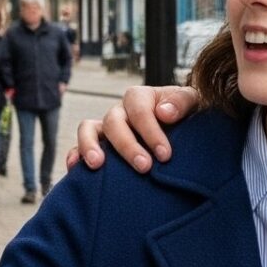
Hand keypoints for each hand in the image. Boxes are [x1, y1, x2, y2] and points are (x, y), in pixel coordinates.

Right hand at [65, 85, 197, 171]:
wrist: (183, 131)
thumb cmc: (186, 118)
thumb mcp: (192, 103)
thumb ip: (181, 103)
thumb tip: (163, 112)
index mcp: (140, 97)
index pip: (139, 110)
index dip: (151, 131)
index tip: (165, 155)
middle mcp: (120, 111)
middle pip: (114, 121)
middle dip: (127, 146)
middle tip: (144, 167)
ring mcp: (106, 128)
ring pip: (88, 129)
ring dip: (90, 146)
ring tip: (97, 165)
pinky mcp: (98, 146)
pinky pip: (78, 147)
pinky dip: (74, 156)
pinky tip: (75, 169)